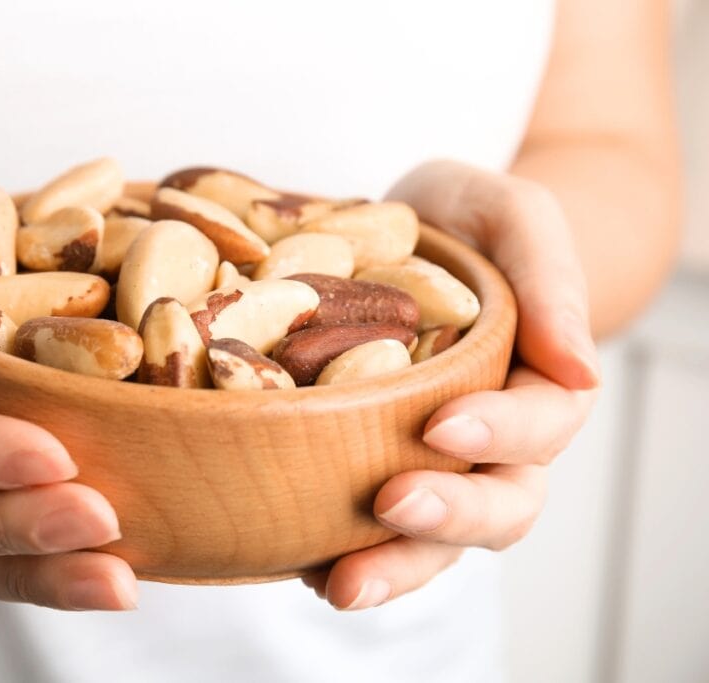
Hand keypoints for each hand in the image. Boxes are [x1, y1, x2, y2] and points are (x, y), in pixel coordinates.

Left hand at [303, 160, 599, 608]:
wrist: (408, 233)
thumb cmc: (467, 220)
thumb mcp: (510, 213)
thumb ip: (548, 274)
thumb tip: (579, 369)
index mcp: (535, 384)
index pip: (540, 426)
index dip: (501, 432)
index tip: (443, 425)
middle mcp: (491, 441)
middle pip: (498, 506)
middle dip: (449, 517)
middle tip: (391, 505)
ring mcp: (431, 464)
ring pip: (435, 541)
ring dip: (395, 566)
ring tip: (341, 584)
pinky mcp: (369, 469)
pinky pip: (366, 529)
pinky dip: (337, 553)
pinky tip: (300, 565)